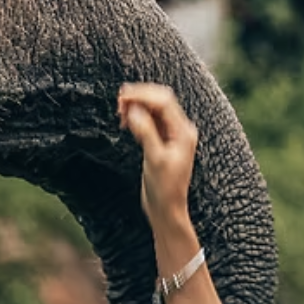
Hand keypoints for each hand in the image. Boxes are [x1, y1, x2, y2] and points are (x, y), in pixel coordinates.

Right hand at [117, 83, 196, 228]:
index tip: (123, 97)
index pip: (164, 102)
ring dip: (137, 106)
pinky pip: (150, 121)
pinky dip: (137, 117)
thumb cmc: (164, 189)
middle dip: (140, 98)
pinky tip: (126, 122)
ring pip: (154, 110)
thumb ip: (145, 132)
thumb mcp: (154, 159)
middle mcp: (180, 130)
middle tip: (119, 102)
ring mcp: (171, 135)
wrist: (166, 209)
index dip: (143, 95)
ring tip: (120, 112)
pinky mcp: (162, 141)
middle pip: (160, 101)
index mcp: (183, 132)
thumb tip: (134, 110)